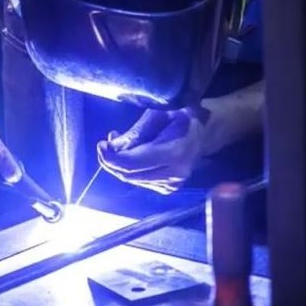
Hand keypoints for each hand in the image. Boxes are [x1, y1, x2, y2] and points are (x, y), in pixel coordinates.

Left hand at [97, 106, 211, 194]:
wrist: (204, 132)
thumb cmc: (181, 117)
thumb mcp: (158, 116)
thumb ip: (135, 133)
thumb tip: (112, 146)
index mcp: (174, 153)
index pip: (133, 164)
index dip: (112, 158)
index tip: (101, 145)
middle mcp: (174, 174)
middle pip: (129, 175)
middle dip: (112, 161)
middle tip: (105, 145)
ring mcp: (172, 184)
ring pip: (132, 179)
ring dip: (119, 165)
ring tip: (117, 145)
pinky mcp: (169, 188)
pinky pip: (140, 181)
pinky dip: (130, 169)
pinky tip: (131, 155)